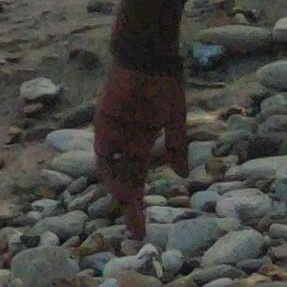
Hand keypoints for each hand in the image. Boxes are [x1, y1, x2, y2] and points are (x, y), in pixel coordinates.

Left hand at [93, 57, 189, 241]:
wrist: (148, 54)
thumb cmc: (164, 82)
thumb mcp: (175, 119)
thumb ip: (177, 147)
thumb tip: (182, 176)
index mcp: (143, 141)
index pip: (139, 179)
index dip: (139, 204)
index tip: (144, 230)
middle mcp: (125, 142)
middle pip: (125, 181)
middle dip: (129, 206)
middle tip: (136, 232)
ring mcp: (113, 134)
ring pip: (112, 171)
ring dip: (119, 191)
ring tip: (129, 210)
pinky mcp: (103, 123)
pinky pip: (104, 152)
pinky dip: (110, 170)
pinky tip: (118, 185)